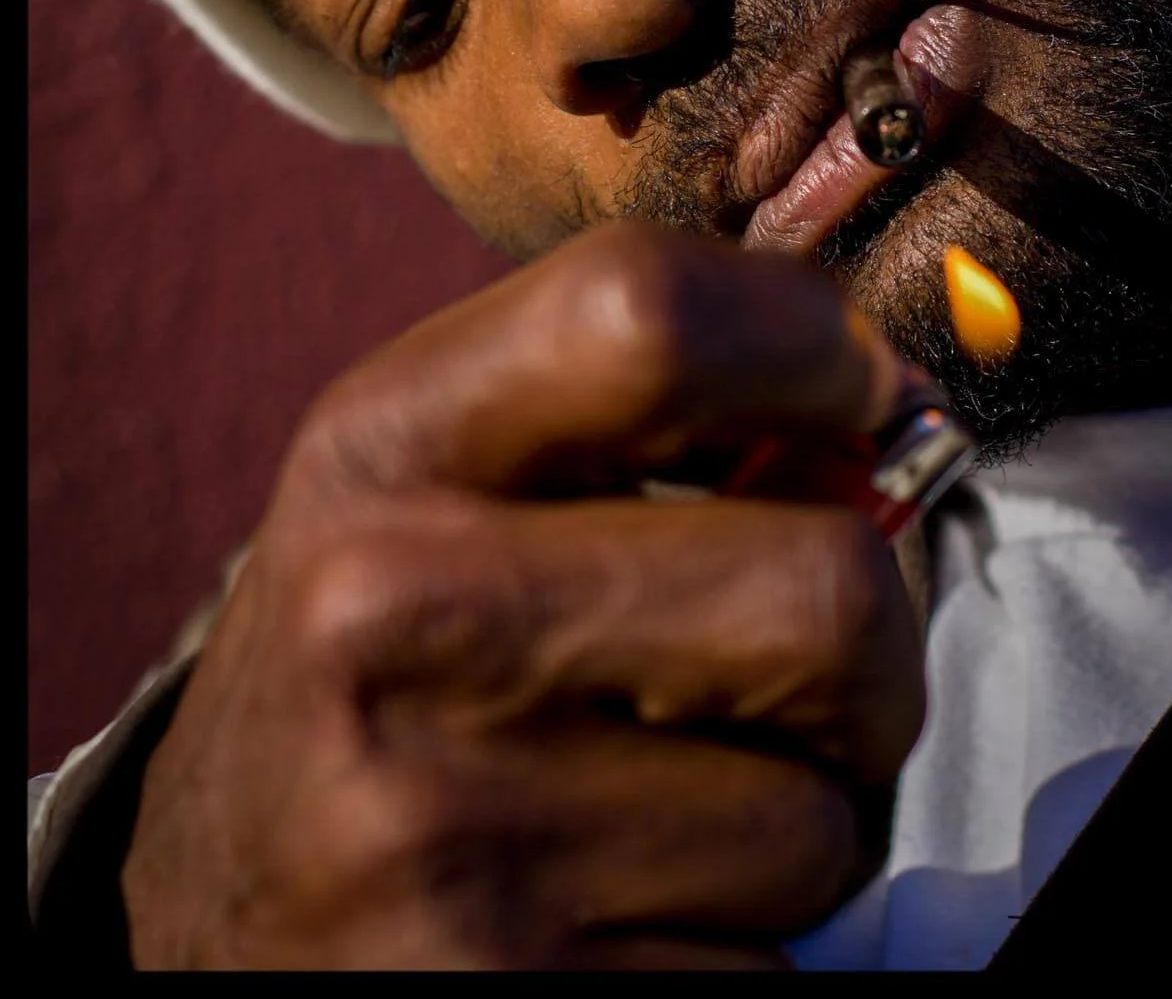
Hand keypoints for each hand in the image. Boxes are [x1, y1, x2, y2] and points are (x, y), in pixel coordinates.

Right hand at [122, 221, 926, 968]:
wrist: (215, 896)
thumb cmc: (388, 649)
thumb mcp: (448, 471)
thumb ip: (640, 407)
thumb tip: (888, 425)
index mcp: (383, 442)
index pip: (654, 310)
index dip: (814, 348)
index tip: (856, 407)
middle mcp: (389, 615)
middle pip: (826, 593)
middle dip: (870, 655)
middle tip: (799, 680)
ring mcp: (436, 828)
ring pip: (820, 821)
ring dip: (798, 823)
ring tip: (668, 809)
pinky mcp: (500, 998)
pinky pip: (774, 970)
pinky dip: (743, 952)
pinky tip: (627, 914)